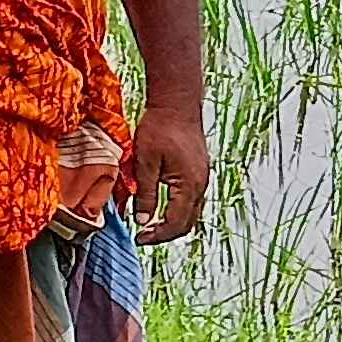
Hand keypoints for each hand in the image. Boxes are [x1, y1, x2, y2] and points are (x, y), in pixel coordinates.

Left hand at [123, 104, 209, 246]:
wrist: (177, 103)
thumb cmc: (160, 128)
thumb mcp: (145, 163)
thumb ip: (146, 194)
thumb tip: (143, 220)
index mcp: (189, 185)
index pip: (175, 223)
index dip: (157, 235)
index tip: (139, 238)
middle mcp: (200, 184)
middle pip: (188, 222)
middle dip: (166, 233)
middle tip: (144, 236)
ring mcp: (202, 177)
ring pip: (192, 212)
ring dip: (173, 222)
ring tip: (152, 224)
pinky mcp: (199, 170)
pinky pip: (192, 199)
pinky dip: (178, 209)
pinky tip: (163, 206)